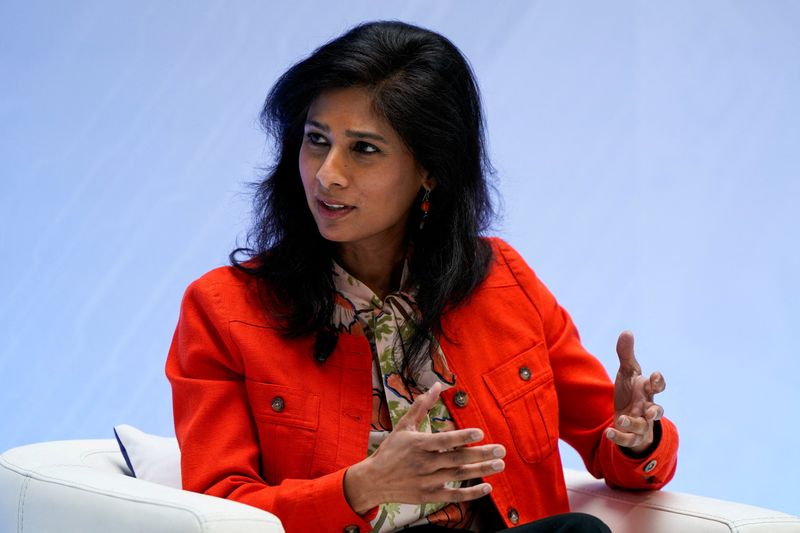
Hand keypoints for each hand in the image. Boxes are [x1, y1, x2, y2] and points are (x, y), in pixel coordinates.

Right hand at [343, 382, 505, 513]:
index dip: (462, 437)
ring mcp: (426, 481)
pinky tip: (487, 487)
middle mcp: (423, 463)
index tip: (480, 433)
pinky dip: (470, 493)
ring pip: (457, 476)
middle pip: (456, 459)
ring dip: (481, 471)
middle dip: (481, 454)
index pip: (443, 441)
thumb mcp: (404, 426)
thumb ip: (422, 406)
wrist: (373, 481)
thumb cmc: (390, 450)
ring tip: (499, 465)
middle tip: (501, 450)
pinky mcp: (428, 496)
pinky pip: (453, 495)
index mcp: (418, 444)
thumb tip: (437, 385)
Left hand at [606, 331, 665, 453]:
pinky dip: (619, 437)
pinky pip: (628, 439)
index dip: (658, 381)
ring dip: (633, 423)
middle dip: (655, 410)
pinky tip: (608, 432)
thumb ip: (626, 355)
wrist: (627, 416)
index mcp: (647, 390)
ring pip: (643, 426)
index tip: (656, 375)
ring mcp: (641, 423)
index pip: (658, 386)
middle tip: (649, 410)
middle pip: (657, 410)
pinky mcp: (632, 436)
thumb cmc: (631, 392)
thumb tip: (627, 331)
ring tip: (622, 419)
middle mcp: (647, 407)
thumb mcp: (627, 373)